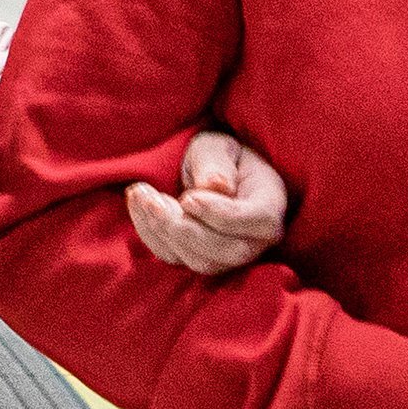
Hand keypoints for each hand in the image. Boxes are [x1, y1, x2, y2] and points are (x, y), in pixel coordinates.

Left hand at [126, 131, 288, 274]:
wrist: (201, 171)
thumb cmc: (216, 156)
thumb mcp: (216, 147)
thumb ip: (216, 163)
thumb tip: (219, 187)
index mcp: (269, 203)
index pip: (258, 221)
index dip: (222, 215)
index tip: (187, 198)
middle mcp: (255, 238)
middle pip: (228, 251)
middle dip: (185, 229)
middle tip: (154, 199)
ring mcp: (227, 255)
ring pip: (200, 261)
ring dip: (164, 230)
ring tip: (142, 195)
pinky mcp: (198, 259)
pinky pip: (174, 258)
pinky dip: (150, 233)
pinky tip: (138, 204)